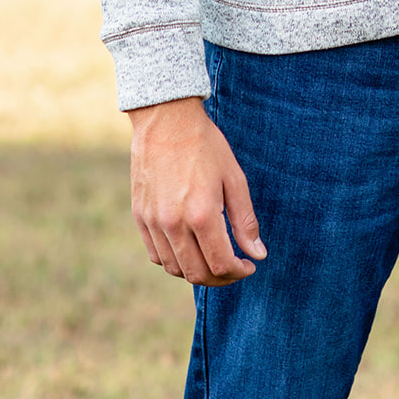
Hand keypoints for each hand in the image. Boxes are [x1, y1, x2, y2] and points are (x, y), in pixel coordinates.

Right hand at [128, 97, 265, 285]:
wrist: (165, 120)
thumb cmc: (205, 146)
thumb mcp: (234, 179)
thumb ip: (245, 221)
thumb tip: (258, 254)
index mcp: (201, 214)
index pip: (221, 264)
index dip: (239, 272)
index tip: (249, 265)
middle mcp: (174, 224)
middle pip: (197, 274)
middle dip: (220, 278)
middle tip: (234, 268)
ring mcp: (153, 222)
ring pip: (175, 269)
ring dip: (197, 272)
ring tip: (213, 258)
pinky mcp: (140, 217)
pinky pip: (156, 254)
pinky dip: (174, 260)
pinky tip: (190, 248)